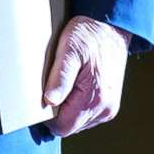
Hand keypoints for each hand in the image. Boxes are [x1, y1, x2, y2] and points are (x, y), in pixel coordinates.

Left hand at [42, 15, 130, 137]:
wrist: (111, 26)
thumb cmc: (89, 35)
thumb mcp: (69, 50)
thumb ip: (60, 78)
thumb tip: (50, 101)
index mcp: (94, 98)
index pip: (62, 127)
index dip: (48, 117)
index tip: (43, 98)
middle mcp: (105, 108)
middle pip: (70, 127)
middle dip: (58, 113)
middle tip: (54, 87)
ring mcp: (109, 108)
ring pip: (78, 123)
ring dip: (68, 110)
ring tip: (67, 84)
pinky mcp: (110, 104)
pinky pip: (87, 115)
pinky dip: (78, 106)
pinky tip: (76, 87)